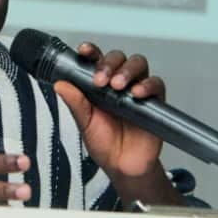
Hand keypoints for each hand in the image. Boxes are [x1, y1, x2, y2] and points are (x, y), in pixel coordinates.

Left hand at [54, 43, 164, 177]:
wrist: (123, 167)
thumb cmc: (103, 142)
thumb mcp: (85, 123)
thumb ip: (75, 103)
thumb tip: (60, 84)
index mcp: (98, 83)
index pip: (95, 59)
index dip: (91, 51)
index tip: (84, 50)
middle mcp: (117, 82)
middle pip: (118, 57)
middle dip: (108, 63)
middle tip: (100, 80)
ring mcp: (136, 89)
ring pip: (138, 64)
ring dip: (127, 70)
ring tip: (117, 85)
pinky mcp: (154, 101)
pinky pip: (156, 84)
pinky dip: (147, 85)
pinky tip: (136, 93)